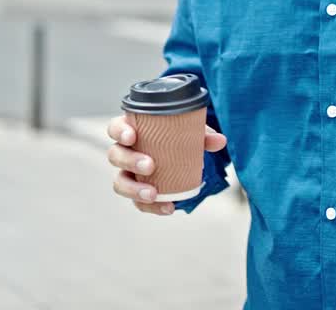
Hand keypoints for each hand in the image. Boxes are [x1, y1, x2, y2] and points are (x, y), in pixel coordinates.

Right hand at [106, 114, 228, 214]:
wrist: (177, 154)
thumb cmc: (177, 136)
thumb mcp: (189, 131)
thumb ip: (203, 134)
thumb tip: (220, 141)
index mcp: (132, 130)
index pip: (116, 128)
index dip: (120, 131)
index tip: (131, 136)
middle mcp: (125, 151)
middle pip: (115, 155)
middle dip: (130, 161)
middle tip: (150, 165)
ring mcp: (128, 173)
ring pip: (120, 182)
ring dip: (134, 189)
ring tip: (153, 194)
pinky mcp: (136, 191)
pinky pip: (137, 202)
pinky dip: (152, 207)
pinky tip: (167, 208)